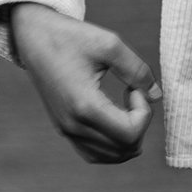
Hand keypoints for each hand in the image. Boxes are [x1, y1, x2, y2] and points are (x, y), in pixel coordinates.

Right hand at [5, 2, 159, 163]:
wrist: (34, 36)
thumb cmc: (71, 36)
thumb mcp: (109, 44)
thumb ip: (137, 70)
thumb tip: (156, 96)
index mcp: (84, 105)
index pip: (130, 133)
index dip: (144, 112)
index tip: (134, 87)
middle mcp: (73, 124)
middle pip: (124, 148)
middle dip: (139, 123)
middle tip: (132, 94)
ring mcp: (67, 130)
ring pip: (111, 156)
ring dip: (129, 136)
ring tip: (125, 107)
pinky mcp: (64, 129)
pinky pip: (94, 154)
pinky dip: (113, 145)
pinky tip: (115, 119)